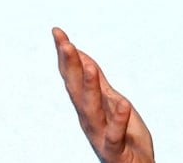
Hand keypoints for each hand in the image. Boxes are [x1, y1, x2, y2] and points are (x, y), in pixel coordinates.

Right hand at [53, 27, 155, 162]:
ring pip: (91, 109)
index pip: (72, 76)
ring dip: (89, 88)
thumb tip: (82, 57)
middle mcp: (89, 119)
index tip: (57, 32)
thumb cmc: (125, 137)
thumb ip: (97, 82)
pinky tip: (123, 103)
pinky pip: (114, 134)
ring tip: (88, 66)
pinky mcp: (115, 150)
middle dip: (70, 65)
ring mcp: (100, 135)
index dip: (64, 55)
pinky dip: (118, 119)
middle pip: (75, 89)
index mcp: (87, 106)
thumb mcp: (111, 101)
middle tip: (65, 42)